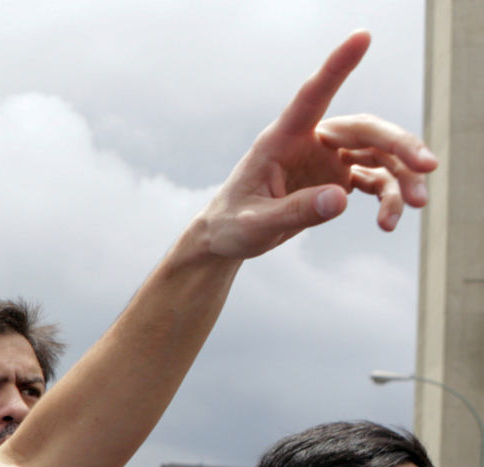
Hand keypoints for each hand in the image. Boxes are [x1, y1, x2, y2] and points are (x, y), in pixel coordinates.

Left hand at [200, 30, 437, 260]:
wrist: (229, 237)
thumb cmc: (231, 225)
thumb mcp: (255, 224)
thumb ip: (294, 211)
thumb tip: (341, 199)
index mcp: (280, 140)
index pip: (311, 96)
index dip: (337, 67)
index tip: (362, 36)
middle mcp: (309, 142)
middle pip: (364, 130)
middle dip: (400, 144)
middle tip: (429, 166)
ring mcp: (326, 159)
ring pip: (378, 154)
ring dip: (403, 177)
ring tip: (417, 205)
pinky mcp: (336, 179)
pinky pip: (374, 180)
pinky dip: (388, 198)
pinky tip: (388, 222)